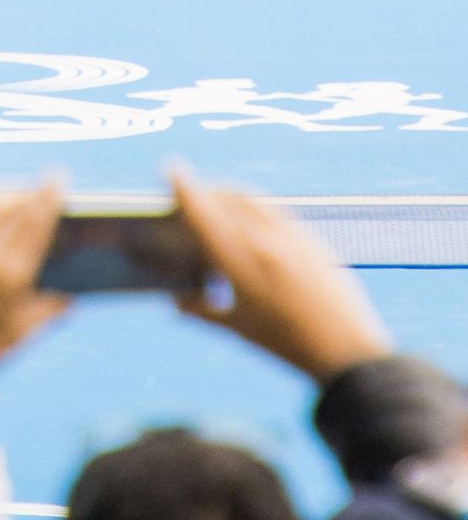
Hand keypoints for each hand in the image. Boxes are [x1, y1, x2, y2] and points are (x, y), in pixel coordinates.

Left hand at [0, 179, 70, 382]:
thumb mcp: (16, 338)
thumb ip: (45, 314)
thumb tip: (70, 300)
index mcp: (9, 278)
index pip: (35, 227)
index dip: (48, 200)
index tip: (58, 180)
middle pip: (15, 211)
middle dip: (34, 192)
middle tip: (49, 177)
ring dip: (8, 193)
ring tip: (22, 188)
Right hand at [170, 169, 391, 381]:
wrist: (347, 351)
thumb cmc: (288, 344)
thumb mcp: (241, 330)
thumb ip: (204, 312)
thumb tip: (177, 302)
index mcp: (241, 266)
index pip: (205, 216)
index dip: (185, 189)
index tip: (171, 168)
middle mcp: (264, 244)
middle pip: (226, 200)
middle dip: (205, 190)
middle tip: (190, 192)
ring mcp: (291, 238)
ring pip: (252, 199)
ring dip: (229, 192)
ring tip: (218, 196)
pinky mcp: (311, 240)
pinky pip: (275, 209)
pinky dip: (254, 203)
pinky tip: (252, 212)